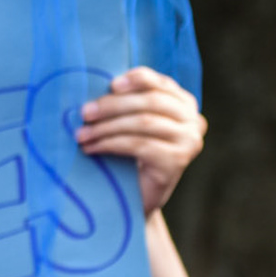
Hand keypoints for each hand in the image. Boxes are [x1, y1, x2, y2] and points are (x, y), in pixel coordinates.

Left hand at [75, 67, 205, 214]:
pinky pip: (139, 145)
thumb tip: (98, 85)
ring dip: (106, 127)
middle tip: (84, 113)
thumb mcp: (132, 122)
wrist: (138, 197)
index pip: (161, 83)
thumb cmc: (131, 154)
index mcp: (184, 103)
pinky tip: (92, 148)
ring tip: (81, 134)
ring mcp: (189, 141)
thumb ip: (128, 102)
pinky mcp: (177, 161)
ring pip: (143, 123)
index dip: (136, 79)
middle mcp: (193, 120)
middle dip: (112, 105)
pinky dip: (110, 144)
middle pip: (150, 102)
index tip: (110, 84)